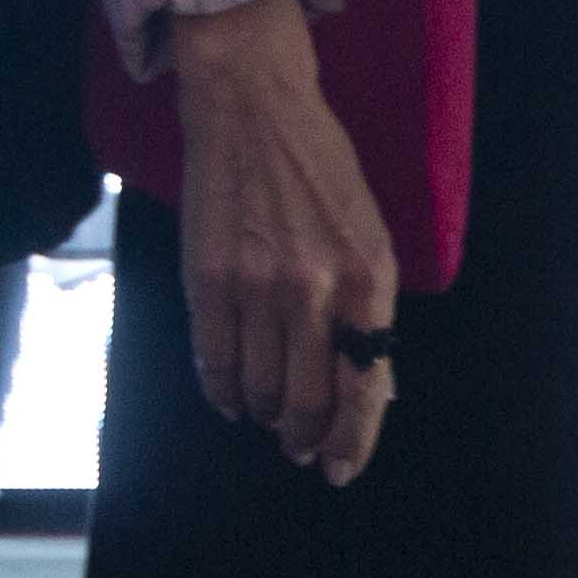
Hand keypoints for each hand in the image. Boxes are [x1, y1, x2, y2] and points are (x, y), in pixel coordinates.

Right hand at [170, 0, 396, 482]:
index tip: (340, 469)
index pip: (364, 387)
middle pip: (308, 398)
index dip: (353, 441)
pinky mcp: (207, 273)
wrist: (253, 109)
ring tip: (265, 417)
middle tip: (299, 449)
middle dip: (304, 437)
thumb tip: (366, 386)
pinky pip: (213, 355)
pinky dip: (221, 388)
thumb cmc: (320, 171)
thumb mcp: (370, 237)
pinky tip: (230, 397)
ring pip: (259, 385)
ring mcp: (256, 283)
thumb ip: (367, 309)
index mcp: (369, 279)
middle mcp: (315, 288)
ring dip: (264, 413)